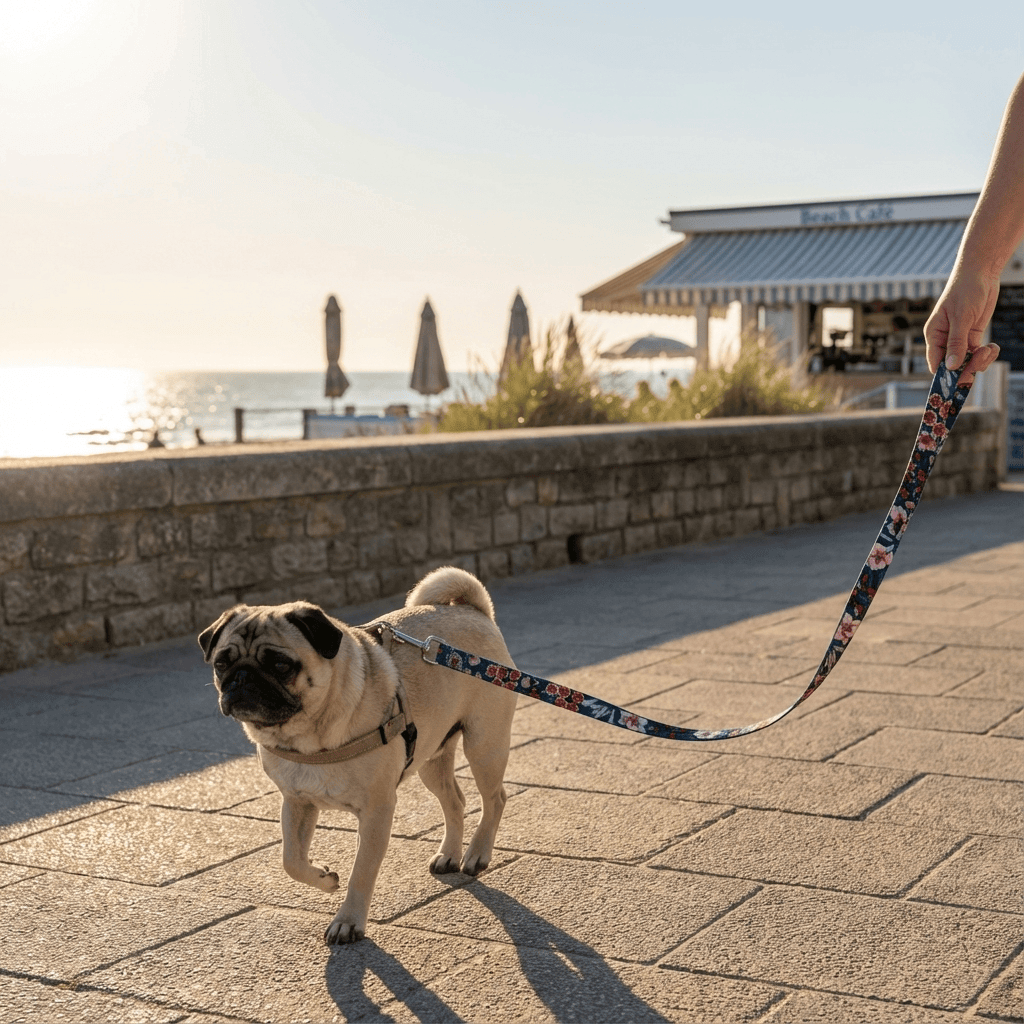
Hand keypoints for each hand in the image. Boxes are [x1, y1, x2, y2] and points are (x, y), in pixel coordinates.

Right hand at [924, 266, 1001, 384]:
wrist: (981, 273)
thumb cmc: (965, 290)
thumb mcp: (961, 317)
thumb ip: (956, 343)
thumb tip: (952, 366)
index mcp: (934, 335)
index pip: (936, 363)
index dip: (946, 375)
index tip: (959, 382)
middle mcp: (944, 340)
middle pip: (952, 365)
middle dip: (967, 368)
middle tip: (980, 363)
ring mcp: (959, 339)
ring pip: (967, 362)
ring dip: (980, 361)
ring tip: (990, 349)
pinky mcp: (972, 336)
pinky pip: (977, 354)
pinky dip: (987, 354)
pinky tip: (993, 346)